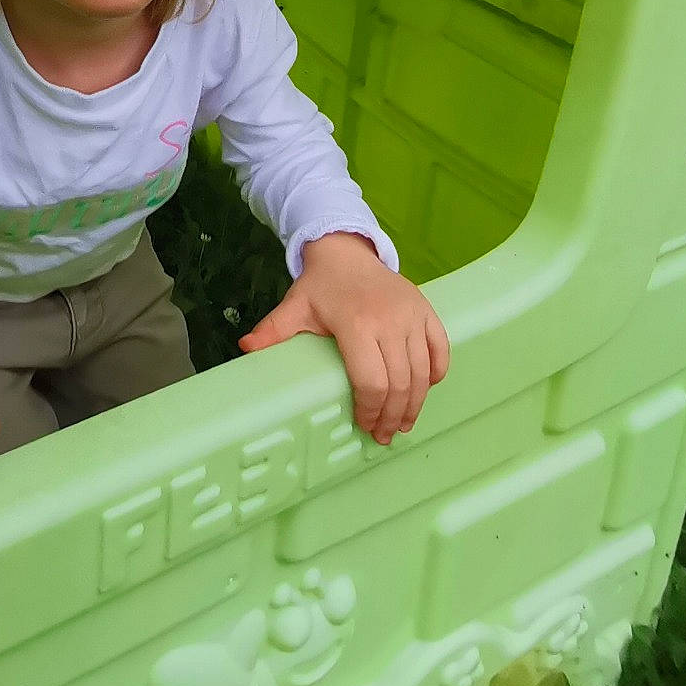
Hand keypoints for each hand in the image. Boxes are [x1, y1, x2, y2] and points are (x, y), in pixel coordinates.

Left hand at [239, 232, 449, 446]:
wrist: (348, 251)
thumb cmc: (321, 285)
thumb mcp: (294, 307)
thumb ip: (272, 331)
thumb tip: (244, 349)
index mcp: (355, 323)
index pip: (370, 380)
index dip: (370, 410)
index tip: (365, 426)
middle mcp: (389, 320)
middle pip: (400, 383)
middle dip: (393, 416)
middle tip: (385, 435)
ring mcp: (412, 315)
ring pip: (422, 372)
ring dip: (415, 404)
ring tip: (403, 423)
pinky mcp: (426, 310)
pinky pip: (441, 349)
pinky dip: (436, 374)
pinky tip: (424, 390)